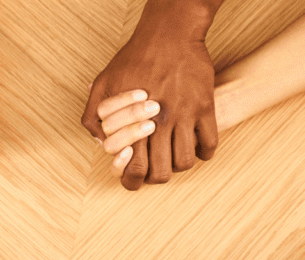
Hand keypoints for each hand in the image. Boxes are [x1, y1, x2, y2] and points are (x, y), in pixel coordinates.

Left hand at [82, 16, 217, 189]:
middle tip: (155, 170)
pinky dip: (204, 153)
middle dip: (155, 177)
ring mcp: (183, 115)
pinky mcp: (204, 106)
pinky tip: (197, 146)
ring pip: (185, 163)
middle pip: (160, 172)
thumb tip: (100, 145)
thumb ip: (94, 116)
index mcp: (132, 121)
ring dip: (179, 165)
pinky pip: (210, 144)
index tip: (134, 175)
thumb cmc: (134, 58)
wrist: (168, 33)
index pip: (133, 168)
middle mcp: (158, 122)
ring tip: (174, 156)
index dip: (132, 179)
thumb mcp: (104, 84)